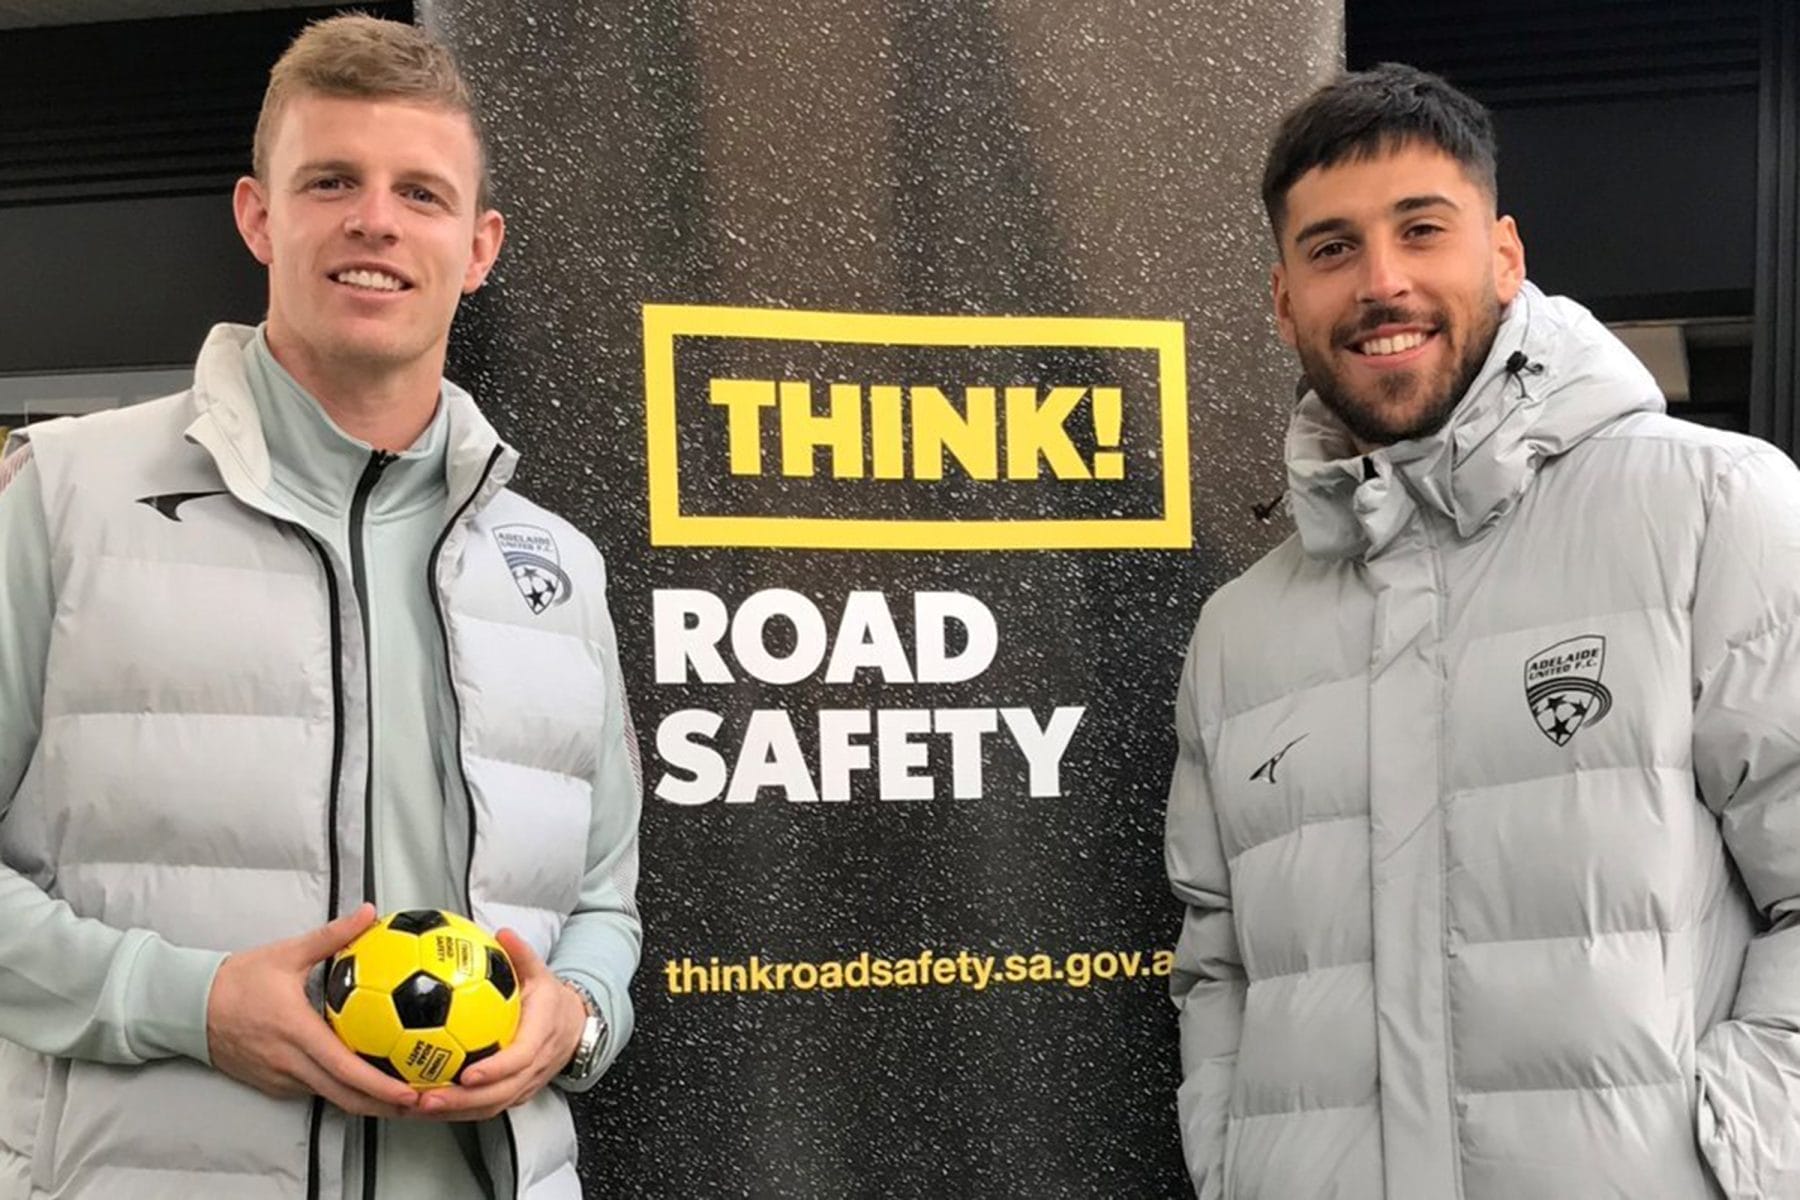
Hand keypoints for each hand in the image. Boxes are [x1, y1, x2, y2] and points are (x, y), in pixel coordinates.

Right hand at [207, 903, 418, 1117]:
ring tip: (401, 1098)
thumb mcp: (287, 953)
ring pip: (329, 1098)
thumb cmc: (238, 980)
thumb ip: (333, 935)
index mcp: (297, 1032)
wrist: (187, 1007)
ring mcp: (279, 1078)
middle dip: (383, 1106)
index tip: (410, 1091)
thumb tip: (368, 912)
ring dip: (365, 1102)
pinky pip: (312, 1091)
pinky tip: (364, 1084)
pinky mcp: (272, 1083)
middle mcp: (289, 1063)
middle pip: (344, 1096)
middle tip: (420, 1102)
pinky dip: (341, 1092)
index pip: (345, 1068)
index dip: (380, 1085)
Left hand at [416, 929, 584, 1120]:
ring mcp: (525, 1085)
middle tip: (427, 1098)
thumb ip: (522, 955)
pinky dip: (458, 1111)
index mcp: (541, 1037)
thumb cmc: (553, 1003)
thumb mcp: (541, 975)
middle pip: (499, 1094)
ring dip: (454, 1111)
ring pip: (490, 1108)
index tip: (468, 1073)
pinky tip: (428, 1106)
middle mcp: (534, 1067)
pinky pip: (486, 1109)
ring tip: (419, 1108)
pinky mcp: (514, 1095)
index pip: (519, 1059)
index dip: (494, 1070)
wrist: (574, 1028)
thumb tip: (503, 934)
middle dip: (462, 1101)